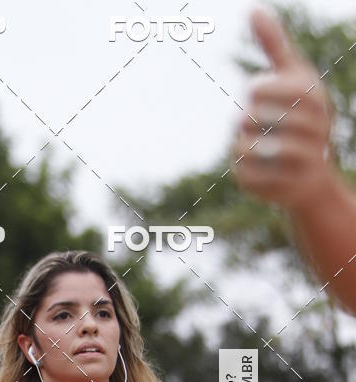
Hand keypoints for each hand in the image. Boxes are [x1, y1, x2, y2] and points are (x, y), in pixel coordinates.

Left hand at [232, 7, 334, 209]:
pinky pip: (245, 176)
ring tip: (255, 146)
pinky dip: (243, 171)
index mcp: (314, 96)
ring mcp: (302, 160)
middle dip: (245, 122)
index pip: (260, 88)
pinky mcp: (285, 188)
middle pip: (249, 118)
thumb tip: (252, 8)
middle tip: (256, 126)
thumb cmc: (299, 119)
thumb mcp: (292, 78)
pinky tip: (258, 168)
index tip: (264, 97)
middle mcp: (315, 128)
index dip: (255, 93)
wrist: (313, 178)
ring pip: (245, 148)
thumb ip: (274, 46)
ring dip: (241, 146)